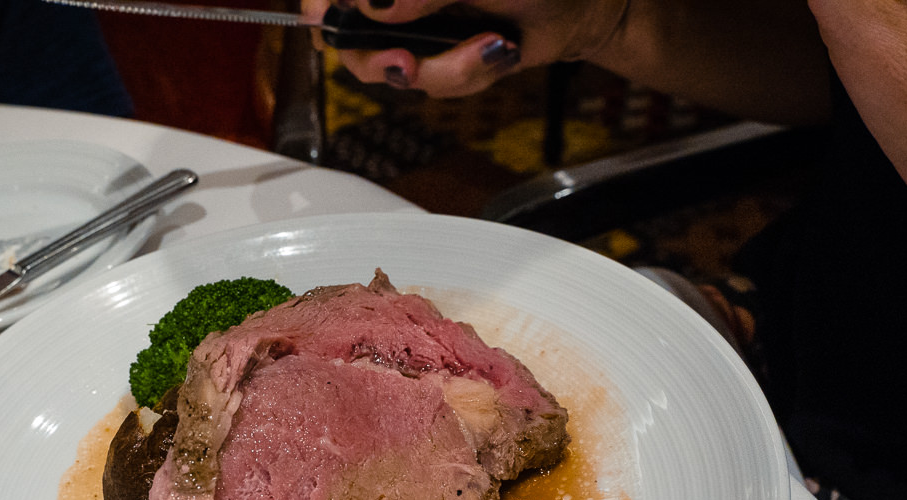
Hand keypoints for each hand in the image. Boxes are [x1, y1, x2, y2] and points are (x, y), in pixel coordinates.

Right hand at [300, 0, 630, 96]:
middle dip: (384, 59)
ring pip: (395, 70)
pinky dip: (467, 75)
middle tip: (407, 64)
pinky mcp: (442, 58)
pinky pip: (434, 83)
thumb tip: (377, 5)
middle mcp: (400, 1)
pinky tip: (497, 53)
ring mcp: (418, 29)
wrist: (582, 9)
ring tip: (489, 47)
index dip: (324, 6)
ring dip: (444, 69)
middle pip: (351, 37)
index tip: (331, 20)